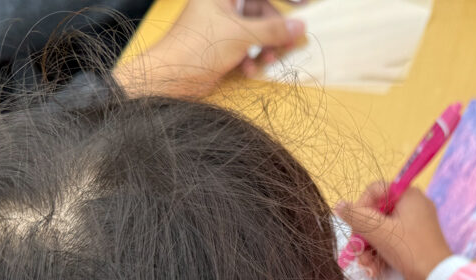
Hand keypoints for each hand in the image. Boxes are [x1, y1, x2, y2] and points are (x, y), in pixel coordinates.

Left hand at [113, 0, 305, 97]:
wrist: (170, 76)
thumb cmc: (198, 46)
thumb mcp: (241, 35)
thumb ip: (273, 30)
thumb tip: (300, 26)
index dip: (286, 0)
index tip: (305, 6)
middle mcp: (221, 6)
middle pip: (260, 11)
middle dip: (274, 31)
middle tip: (289, 45)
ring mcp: (220, 27)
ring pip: (254, 32)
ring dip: (264, 48)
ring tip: (267, 61)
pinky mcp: (219, 47)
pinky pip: (244, 47)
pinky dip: (250, 58)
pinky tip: (248, 69)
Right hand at [336, 183, 452, 279]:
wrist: (437, 278)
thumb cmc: (410, 250)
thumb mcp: (379, 232)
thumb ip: (356, 216)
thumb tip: (339, 205)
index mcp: (408, 195)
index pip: (375, 190)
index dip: (360, 208)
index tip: (355, 226)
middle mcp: (413, 205)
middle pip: (376, 213)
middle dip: (363, 236)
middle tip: (356, 251)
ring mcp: (415, 223)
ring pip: (381, 230)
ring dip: (369, 248)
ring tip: (366, 266)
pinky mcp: (414, 240)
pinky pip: (391, 240)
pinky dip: (381, 253)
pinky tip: (374, 269)